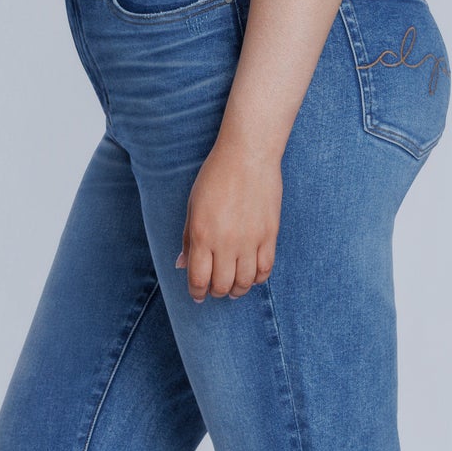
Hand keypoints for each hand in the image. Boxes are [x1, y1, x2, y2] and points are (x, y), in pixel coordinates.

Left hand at [175, 134, 281, 299]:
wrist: (248, 156)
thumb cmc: (215, 177)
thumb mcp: (193, 206)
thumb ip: (188, 239)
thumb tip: (182, 265)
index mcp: (202, 235)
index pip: (198, 279)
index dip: (197, 293)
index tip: (197, 295)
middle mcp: (226, 243)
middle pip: (222, 285)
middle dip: (216, 292)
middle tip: (215, 290)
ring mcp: (250, 240)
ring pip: (245, 282)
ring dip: (237, 290)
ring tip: (233, 288)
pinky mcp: (269, 235)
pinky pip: (265, 269)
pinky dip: (258, 279)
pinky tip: (252, 277)